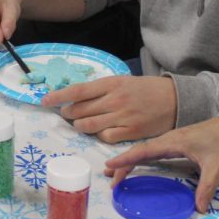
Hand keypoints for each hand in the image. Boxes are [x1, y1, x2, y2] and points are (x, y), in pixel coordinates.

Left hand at [42, 75, 176, 141]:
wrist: (174, 99)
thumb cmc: (144, 89)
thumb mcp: (121, 81)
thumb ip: (100, 89)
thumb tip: (74, 97)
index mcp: (111, 84)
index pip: (77, 91)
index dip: (58, 97)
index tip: (44, 101)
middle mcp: (114, 100)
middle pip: (79, 110)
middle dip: (68, 114)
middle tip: (66, 114)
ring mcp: (122, 117)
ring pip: (88, 126)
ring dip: (79, 126)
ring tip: (79, 123)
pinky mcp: (131, 132)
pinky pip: (105, 137)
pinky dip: (98, 135)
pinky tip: (100, 131)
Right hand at [103, 109, 218, 212]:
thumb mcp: (218, 166)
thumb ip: (206, 187)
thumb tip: (199, 209)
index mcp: (174, 141)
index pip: (144, 151)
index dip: (126, 159)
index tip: (109, 167)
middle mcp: (170, 140)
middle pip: (140, 151)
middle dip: (123, 164)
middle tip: (109, 179)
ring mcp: (174, 141)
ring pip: (147, 151)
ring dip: (131, 161)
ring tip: (116, 173)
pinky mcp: (179, 144)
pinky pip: (155, 152)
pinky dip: (143, 159)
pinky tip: (140, 166)